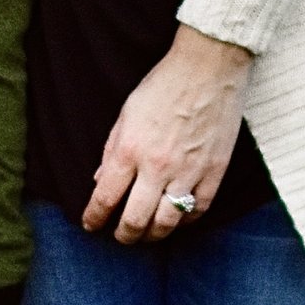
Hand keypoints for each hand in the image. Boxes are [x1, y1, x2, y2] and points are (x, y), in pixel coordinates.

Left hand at [85, 29, 254, 246]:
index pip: (105, 198)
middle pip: (135, 220)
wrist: (208, 67)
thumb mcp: (126, 113)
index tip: (90, 224)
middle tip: (120, 237)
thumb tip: (100, 181)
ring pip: (167, 222)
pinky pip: (198, 210)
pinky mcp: (214, 171)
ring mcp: (189, 171)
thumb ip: (112, 150)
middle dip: (123, 235)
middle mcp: (157, 166)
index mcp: (130, 149)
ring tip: (147, 234)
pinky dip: (186, 221)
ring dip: (153, 235)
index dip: (94, 218)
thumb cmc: (163, 85)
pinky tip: (177, 220)